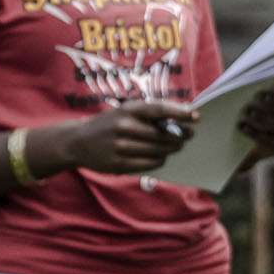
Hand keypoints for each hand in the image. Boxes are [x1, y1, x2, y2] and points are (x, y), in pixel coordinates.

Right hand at [50, 99, 199, 175]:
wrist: (77, 142)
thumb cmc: (108, 124)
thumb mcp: (123, 112)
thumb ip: (147, 115)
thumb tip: (179, 121)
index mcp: (127, 110)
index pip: (159, 109)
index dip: (180, 112)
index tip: (196, 116)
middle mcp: (124, 127)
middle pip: (162, 135)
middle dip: (179, 137)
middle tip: (188, 137)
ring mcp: (120, 146)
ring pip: (157, 151)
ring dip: (170, 150)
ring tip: (175, 147)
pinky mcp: (119, 163)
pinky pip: (149, 164)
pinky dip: (159, 161)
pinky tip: (161, 157)